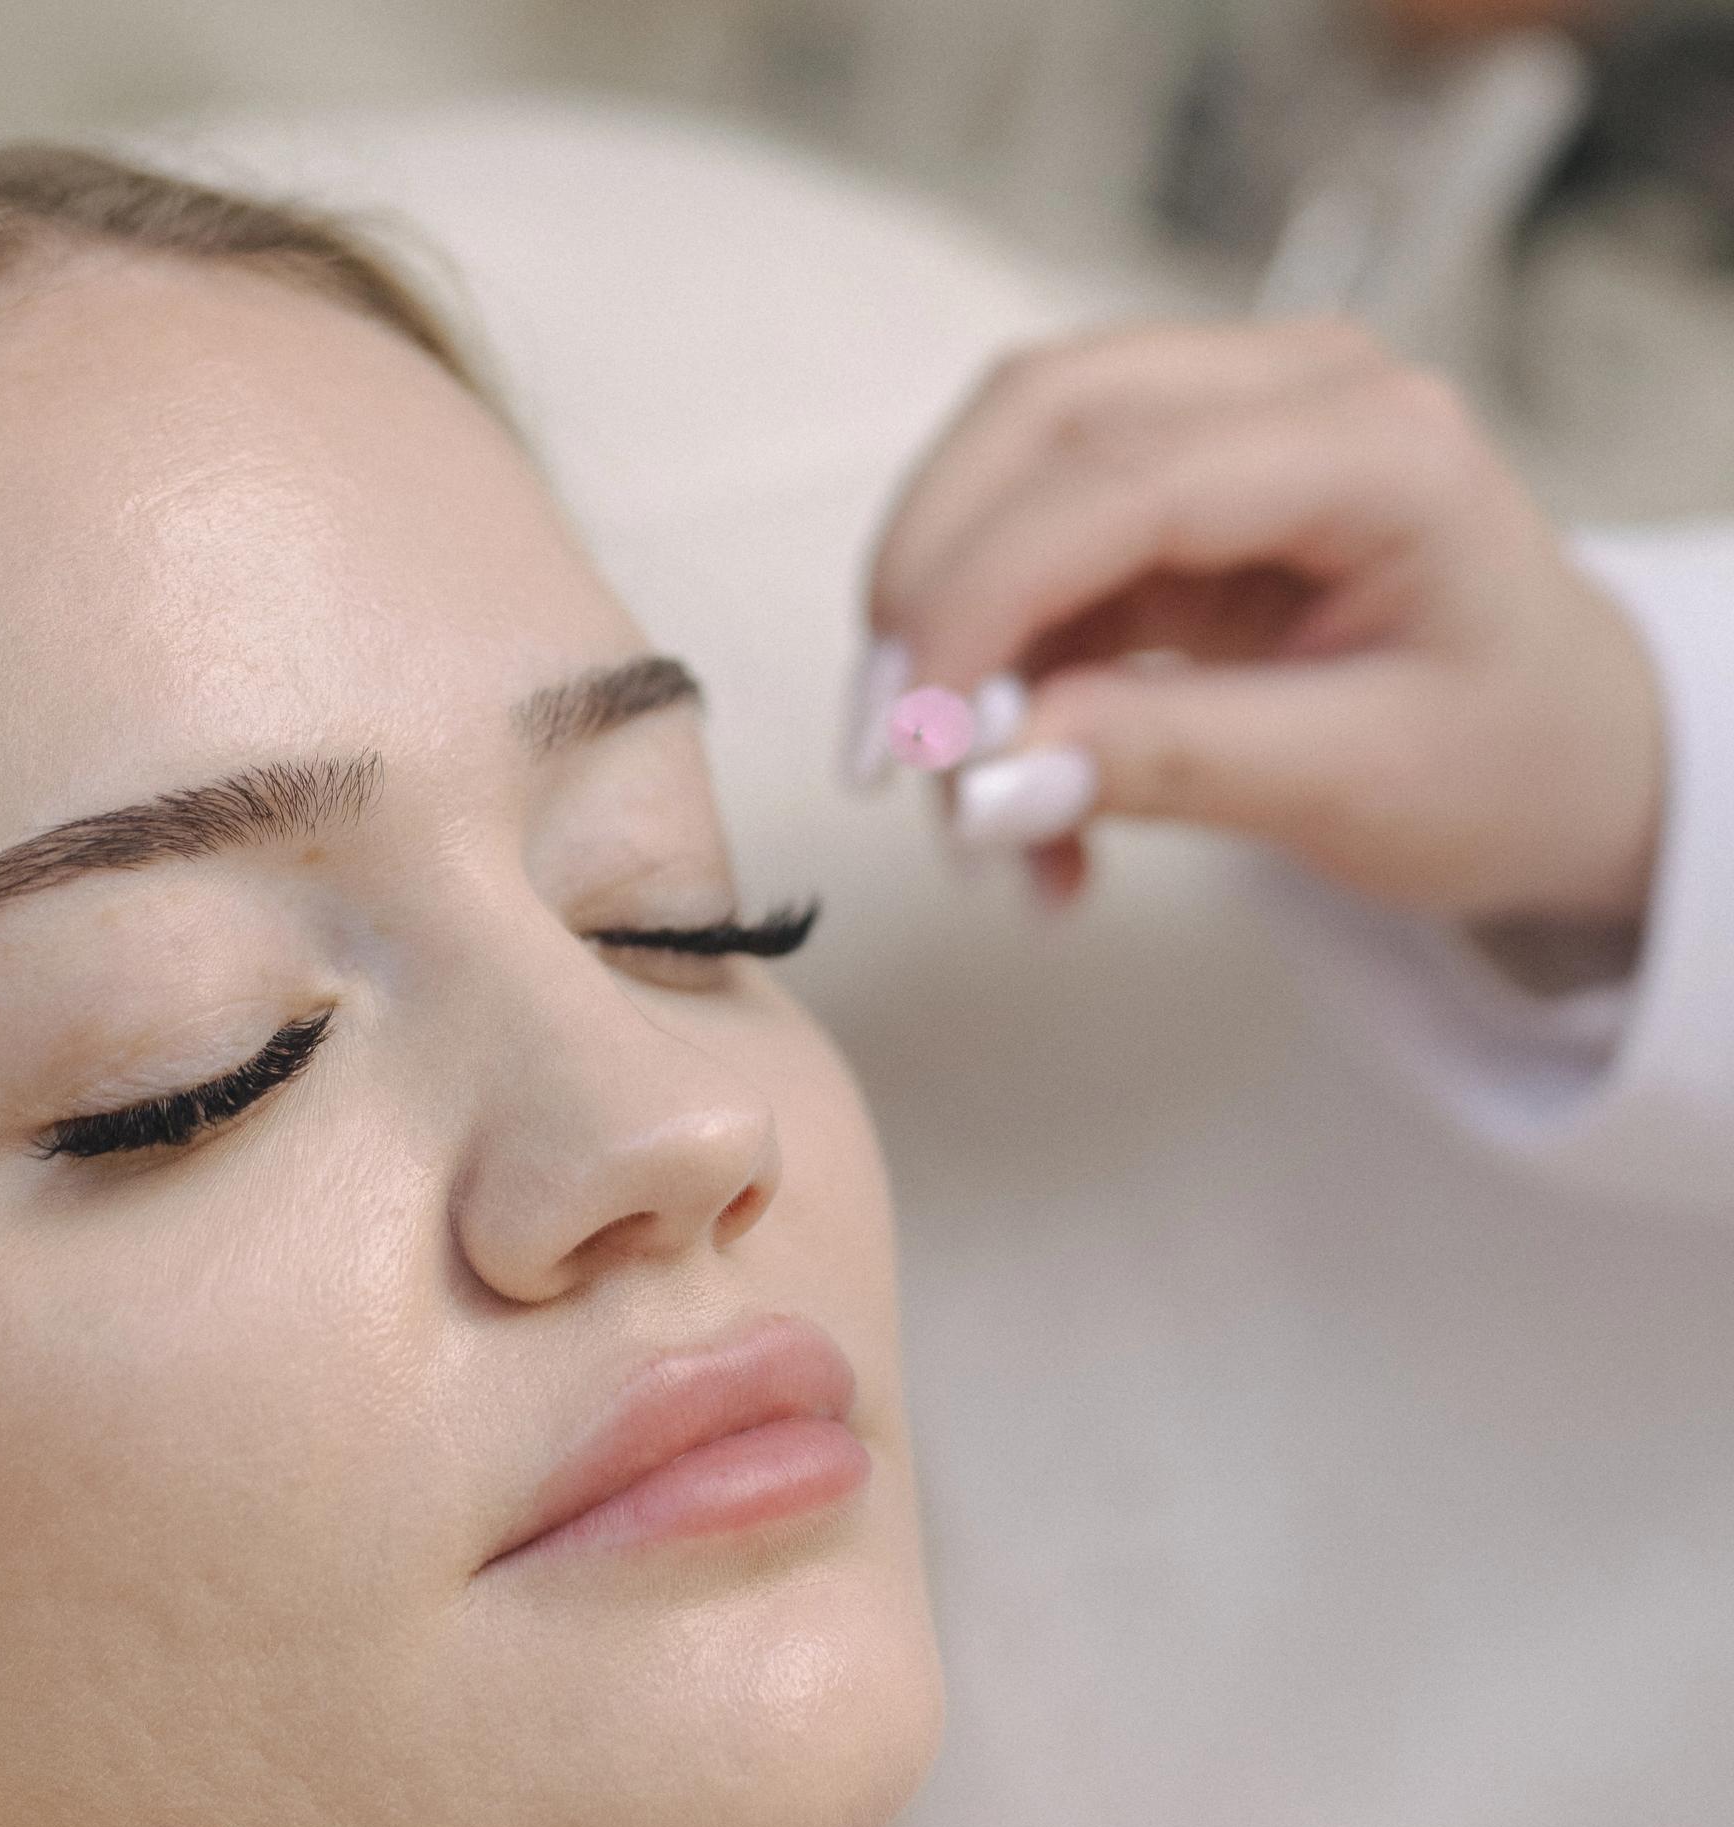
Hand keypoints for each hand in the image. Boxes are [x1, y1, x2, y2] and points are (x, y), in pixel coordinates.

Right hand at [849, 316, 1665, 932]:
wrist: (1564, 758)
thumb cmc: (1500, 761)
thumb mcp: (1353, 786)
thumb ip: (1166, 765)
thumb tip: (981, 784)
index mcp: (1376, 445)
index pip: (1120, 478)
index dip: (983, 598)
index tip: (907, 739)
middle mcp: (1292, 391)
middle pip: (1033, 420)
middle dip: (927, 587)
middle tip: (880, 756)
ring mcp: (1224, 427)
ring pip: (1005, 479)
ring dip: (947, 642)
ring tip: (972, 818)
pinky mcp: (1171, 495)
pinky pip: (1028, 561)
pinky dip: (993, 682)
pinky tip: (1023, 807)